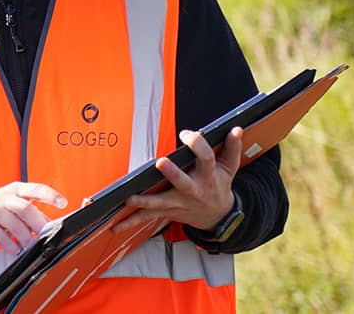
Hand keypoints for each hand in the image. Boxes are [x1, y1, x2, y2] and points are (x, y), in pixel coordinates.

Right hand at [0, 182, 66, 254]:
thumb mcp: (16, 206)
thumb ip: (35, 213)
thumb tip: (54, 226)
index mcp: (16, 190)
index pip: (36, 189)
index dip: (50, 195)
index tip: (63, 203)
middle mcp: (4, 197)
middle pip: (25, 208)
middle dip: (38, 224)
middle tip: (45, 235)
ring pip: (13, 223)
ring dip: (25, 237)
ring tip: (30, 245)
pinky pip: (0, 236)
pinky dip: (11, 245)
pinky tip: (16, 249)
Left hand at [118, 128, 244, 235]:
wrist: (218, 216)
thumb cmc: (219, 186)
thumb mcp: (229, 168)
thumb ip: (232, 148)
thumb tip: (236, 128)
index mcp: (207, 176)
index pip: (206, 158)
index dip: (198, 145)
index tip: (188, 134)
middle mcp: (192, 191)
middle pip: (183, 182)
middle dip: (172, 173)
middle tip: (161, 162)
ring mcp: (178, 203)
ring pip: (160, 202)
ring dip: (145, 201)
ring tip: (130, 197)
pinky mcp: (167, 212)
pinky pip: (147, 218)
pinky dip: (131, 222)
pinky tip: (116, 226)